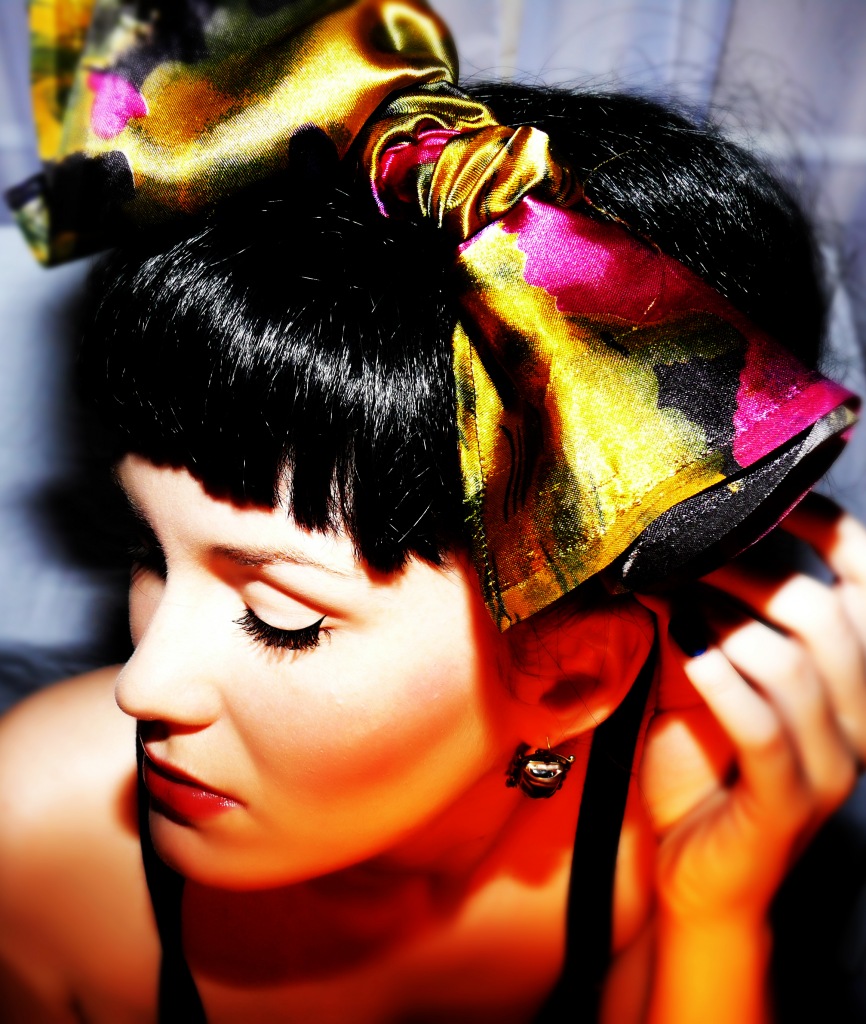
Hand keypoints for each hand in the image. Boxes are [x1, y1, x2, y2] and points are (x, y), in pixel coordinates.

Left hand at [637, 495, 865, 924]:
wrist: (704, 882)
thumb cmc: (707, 775)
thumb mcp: (721, 686)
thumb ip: (719, 626)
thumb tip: (675, 553)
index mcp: (851, 683)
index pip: (865, 587)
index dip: (828, 531)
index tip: (768, 497)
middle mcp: (858, 719)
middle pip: (826, 614)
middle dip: (752, 570)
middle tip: (688, 550)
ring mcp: (831, 764)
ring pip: (794, 662)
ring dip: (726, 617)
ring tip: (673, 596)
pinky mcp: (788, 802)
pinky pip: (761, 725)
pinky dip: (721, 678)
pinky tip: (685, 647)